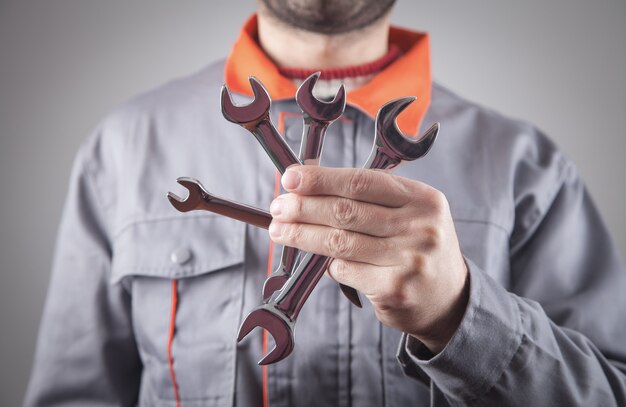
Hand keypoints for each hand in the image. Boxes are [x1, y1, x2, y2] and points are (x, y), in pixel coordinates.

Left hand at [268, 166, 469, 353]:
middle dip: (304, 207)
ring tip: (280, 231)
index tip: (291, 178)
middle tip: (278, 206)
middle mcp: (419, 226)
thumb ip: (370, 201)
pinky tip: (318, 258)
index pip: (362, 181)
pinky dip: (326, 263)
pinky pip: (344, 270)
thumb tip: (309, 190)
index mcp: (422, 198)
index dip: (321, 179)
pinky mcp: (394, 289)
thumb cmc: (417, 248)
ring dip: (301, 235)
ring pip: (339, 242)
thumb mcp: (410, 214)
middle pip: (346, 211)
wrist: (448, 298)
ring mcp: (409, 259)